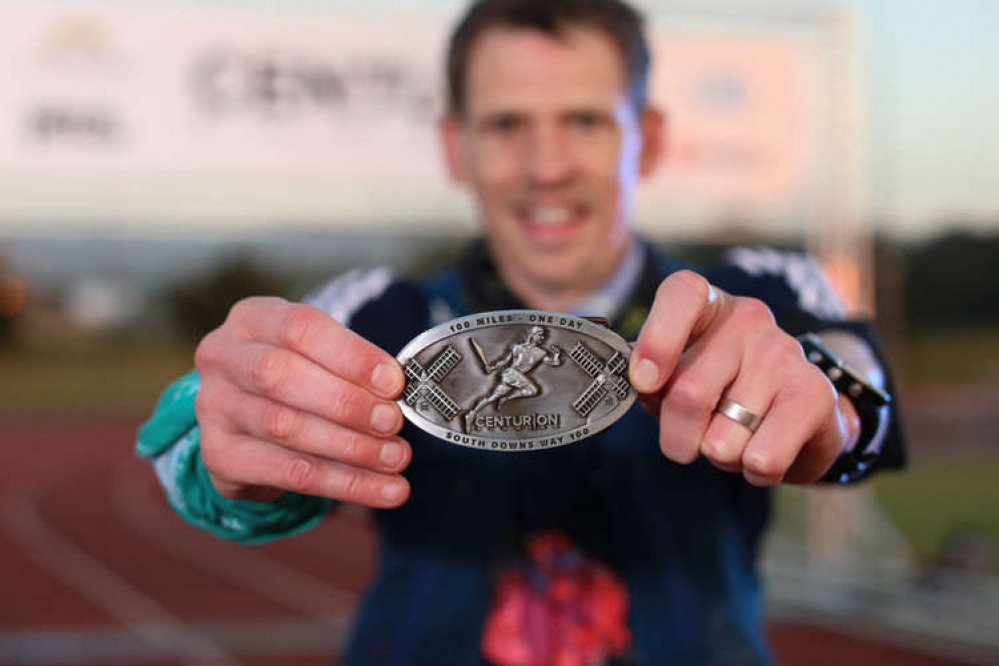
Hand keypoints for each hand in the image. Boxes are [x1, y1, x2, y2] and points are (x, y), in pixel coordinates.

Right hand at [194, 297, 410, 507]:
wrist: (247, 422)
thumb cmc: (297, 377)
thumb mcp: (319, 356)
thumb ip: (353, 369)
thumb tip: (396, 392)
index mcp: (253, 319)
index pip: (301, 327)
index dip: (351, 356)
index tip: (393, 382)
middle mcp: (223, 357)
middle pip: (282, 376)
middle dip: (346, 403)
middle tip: (393, 422)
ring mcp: (214, 407)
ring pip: (285, 428)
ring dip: (351, 448)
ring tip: (396, 458)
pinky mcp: (218, 455)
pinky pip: (288, 473)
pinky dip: (344, 483)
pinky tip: (384, 490)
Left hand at [628, 271, 859, 485]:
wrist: (801, 415)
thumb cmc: (721, 393)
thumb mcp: (677, 379)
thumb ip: (652, 380)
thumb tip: (643, 384)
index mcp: (707, 306)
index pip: (682, 293)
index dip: (657, 339)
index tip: (644, 382)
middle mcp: (747, 319)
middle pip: (688, 393)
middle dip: (677, 438)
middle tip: (690, 439)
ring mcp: (784, 352)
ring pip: (721, 439)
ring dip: (719, 457)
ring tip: (736, 437)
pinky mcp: (814, 394)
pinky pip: (762, 459)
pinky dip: (752, 472)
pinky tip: (763, 452)